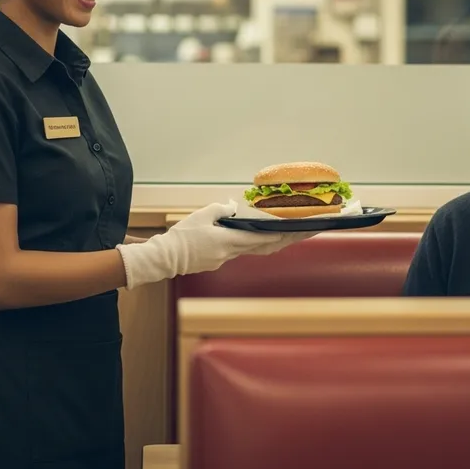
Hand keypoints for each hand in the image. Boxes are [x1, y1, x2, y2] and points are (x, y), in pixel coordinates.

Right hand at [116, 201, 313, 289]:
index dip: (281, 233)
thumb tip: (233, 206)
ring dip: (272, 243)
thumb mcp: (202, 215)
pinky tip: (260, 237)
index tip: (297, 229)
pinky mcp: (218, 261)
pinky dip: (254, 244)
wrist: (165, 258)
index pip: (262, 237)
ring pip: (255, 250)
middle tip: (304, 233)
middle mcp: (231, 252)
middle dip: (286, 239)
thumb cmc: (182, 236)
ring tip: (289, 235)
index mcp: (228, 240)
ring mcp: (225, 259)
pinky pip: (241, 251)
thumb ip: (221, 210)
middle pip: (265, 246)